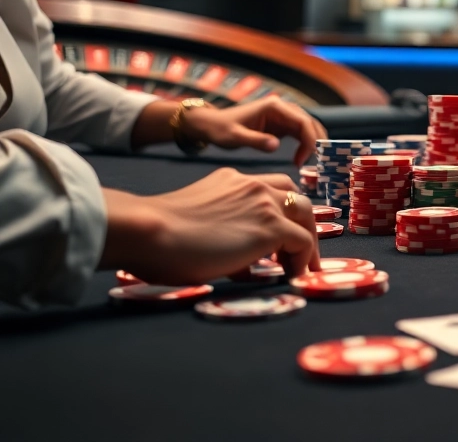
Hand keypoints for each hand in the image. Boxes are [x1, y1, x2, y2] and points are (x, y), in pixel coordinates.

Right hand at [100, 168, 320, 282]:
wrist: (150, 232)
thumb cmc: (157, 237)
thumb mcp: (196, 226)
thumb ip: (223, 236)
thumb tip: (243, 267)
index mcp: (231, 181)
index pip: (270, 188)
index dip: (280, 212)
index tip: (280, 238)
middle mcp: (252, 185)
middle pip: (296, 197)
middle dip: (302, 223)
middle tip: (301, 250)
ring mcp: (264, 203)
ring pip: (306, 215)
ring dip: (307, 241)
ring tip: (302, 267)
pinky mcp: (271, 227)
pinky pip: (302, 242)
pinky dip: (303, 259)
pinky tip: (294, 276)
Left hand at [183, 97, 327, 165]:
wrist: (211, 125)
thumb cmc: (221, 129)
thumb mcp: (235, 137)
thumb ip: (255, 141)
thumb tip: (276, 146)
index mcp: (274, 107)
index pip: (302, 121)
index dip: (310, 139)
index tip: (305, 159)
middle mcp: (282, 108)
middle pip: (310, 122)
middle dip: (316, 141)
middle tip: (315, 162)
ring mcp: (282, 115)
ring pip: (307, 127)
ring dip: (312, 143)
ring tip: (308, 162)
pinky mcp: (281, 124)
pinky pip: (300, 132)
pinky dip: (304, 144)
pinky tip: (300, 158)